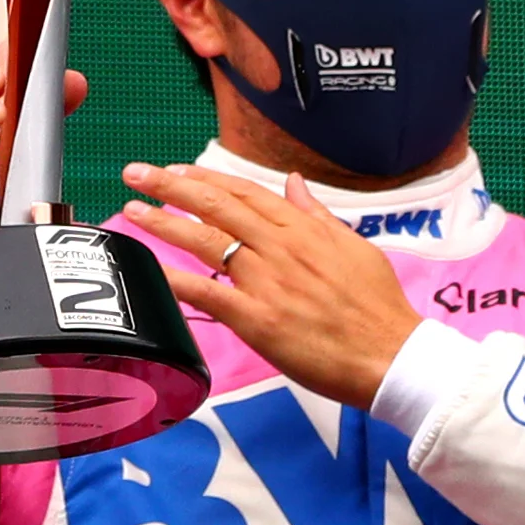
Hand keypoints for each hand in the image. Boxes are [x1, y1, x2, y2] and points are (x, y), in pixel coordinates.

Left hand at [120, 163, 421, 411]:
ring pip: (205, 243)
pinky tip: (150, 269)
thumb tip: (293, 183)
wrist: (391, 355)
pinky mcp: (258, 320)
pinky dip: (176, 280)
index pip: (244, 193)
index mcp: (303, 228)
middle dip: (171, 186)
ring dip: (164, 224)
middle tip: (136, 174)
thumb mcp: (355, 246)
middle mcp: (280, 247)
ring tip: (132, 210)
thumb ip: (317, 214)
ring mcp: (267, 282)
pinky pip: (208, 294)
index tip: (176, 169)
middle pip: (216, 208)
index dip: (206, 178)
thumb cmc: (377, 306)